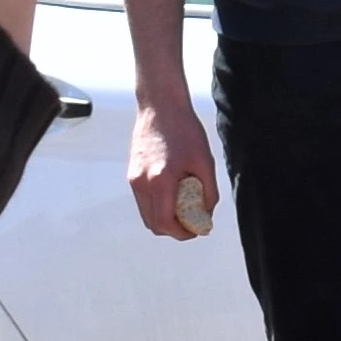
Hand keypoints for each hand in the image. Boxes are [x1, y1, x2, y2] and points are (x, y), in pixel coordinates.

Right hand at [126, 81, 218, 240]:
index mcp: (160, 180)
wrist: (160, 106)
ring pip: (146, 214)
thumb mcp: (205, 161)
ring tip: (185, 209)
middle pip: (153, 224)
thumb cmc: (185, 130)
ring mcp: (133, 178)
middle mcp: (142, 183)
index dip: (182, 233)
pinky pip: (144, 200)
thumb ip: (208, 191)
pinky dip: (158, 205)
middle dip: (174, 229)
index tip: (196, 230)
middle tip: (192, 223)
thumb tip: (207, 214)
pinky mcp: (132, 173)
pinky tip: (174, 195)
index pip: (165, 223)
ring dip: (165, 218)